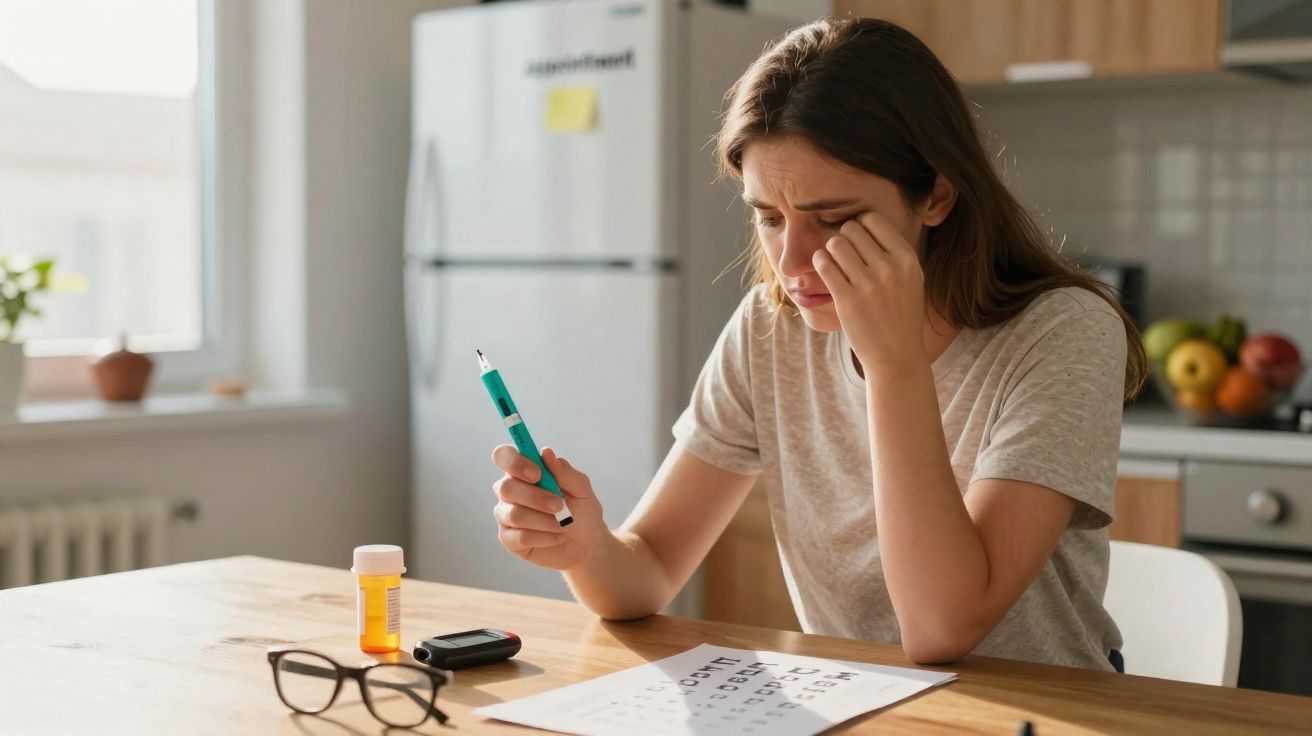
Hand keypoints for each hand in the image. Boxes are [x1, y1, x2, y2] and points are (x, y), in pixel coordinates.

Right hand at [490, 445, 606, 570]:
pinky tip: (558, 537)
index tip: (537, 474)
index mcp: (523, 471)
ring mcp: (506, 515)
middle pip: (505, 487)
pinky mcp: (508, 540)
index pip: (503, 456)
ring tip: (564, 525)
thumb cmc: (582, 511)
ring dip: (545, 521)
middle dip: (536, 497)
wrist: (587, 544)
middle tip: (559, 506)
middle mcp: (509, 491)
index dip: (515, 462)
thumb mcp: (581, 488)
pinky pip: (519, 537)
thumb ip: (564, 471)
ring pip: (514, 514)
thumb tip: (546, 452)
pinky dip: (544, 537)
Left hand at [811, 212, 926, 375]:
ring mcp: (868, 284)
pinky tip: (825, 270)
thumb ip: (893, 251)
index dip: (859, 225)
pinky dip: (820, 262)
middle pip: (851, 229)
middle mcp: (889, 269)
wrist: (896, 355)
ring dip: (829, 250)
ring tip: (834, 262)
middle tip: (843, 254)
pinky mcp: (846, 299)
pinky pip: (824, 264)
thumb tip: (863, 220)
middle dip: (842, 238)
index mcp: (907, 259)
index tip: (856, 239)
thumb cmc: (901, 314)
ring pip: (835, 244)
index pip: (873, 220)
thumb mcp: (911, 279)